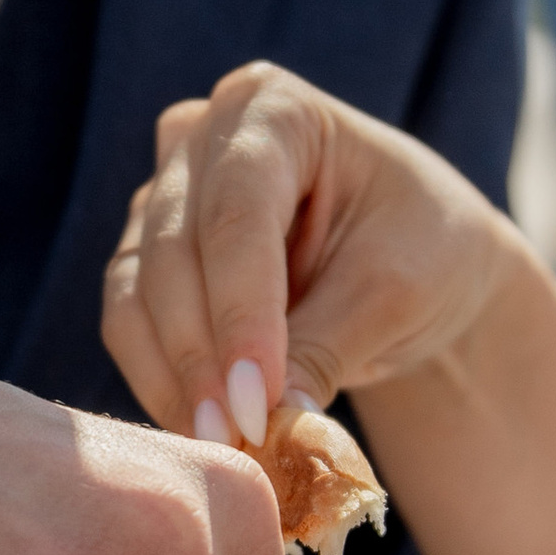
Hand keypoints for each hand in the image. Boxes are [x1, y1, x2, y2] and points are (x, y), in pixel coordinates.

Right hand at [103, 65, 516, 439]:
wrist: (422, 269)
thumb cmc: (426, 254)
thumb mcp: (395, 295)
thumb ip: (324, 348)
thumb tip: (265, 421)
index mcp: (275, 109)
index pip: (236, 212)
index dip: (239, 310)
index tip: (255, 401)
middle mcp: (203, 135)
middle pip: (176, 249)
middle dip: (202, 353)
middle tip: (234, 439)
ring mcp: (167, 193)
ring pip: (139, 288)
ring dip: (173, 373)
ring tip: (220, 445)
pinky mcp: (149, 254)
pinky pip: (129, 320)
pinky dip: (161, 378)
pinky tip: (199, 428)